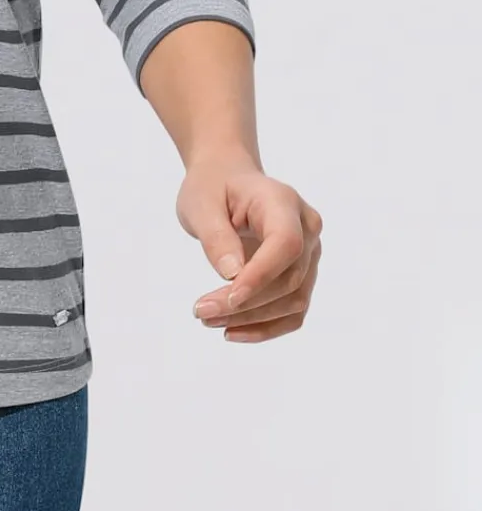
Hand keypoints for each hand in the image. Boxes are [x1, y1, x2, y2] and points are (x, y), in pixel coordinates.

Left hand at [177, 157, 322, 342]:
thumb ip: (216, 236)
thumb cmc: (212, 187)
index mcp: (283, 201)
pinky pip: (293, 310)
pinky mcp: (303, 274)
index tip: (226, 298)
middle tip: (200, 311)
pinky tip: (233, 331)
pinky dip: (267, 327)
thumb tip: (232, 275)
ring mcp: (310, 253)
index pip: (285, 244)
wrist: (227, 179)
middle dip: (245, 303)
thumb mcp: (200, 203)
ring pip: (293, 300)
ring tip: (208, 318)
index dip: (261, 275)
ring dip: (252, 319)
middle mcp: (306, 227)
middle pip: (289, 277)